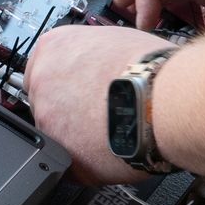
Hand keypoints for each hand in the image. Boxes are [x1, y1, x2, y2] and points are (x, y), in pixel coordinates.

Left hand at [24, 23, 177, 183]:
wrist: (163, 103)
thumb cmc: (150, 70)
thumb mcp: (115, 41)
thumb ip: (91, 54)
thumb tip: (96, 63)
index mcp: (53, 47)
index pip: (43, 68)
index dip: (65, 83)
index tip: (78, 91)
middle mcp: (42, 81)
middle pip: (45, 101)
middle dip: (67, 109)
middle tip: (97, 113)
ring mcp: (47, 118)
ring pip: (55, 133)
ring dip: (77, 136)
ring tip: (110, 132)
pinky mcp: (61, 153)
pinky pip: (70, 163)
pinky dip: (87, 163)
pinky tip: (110, 151)